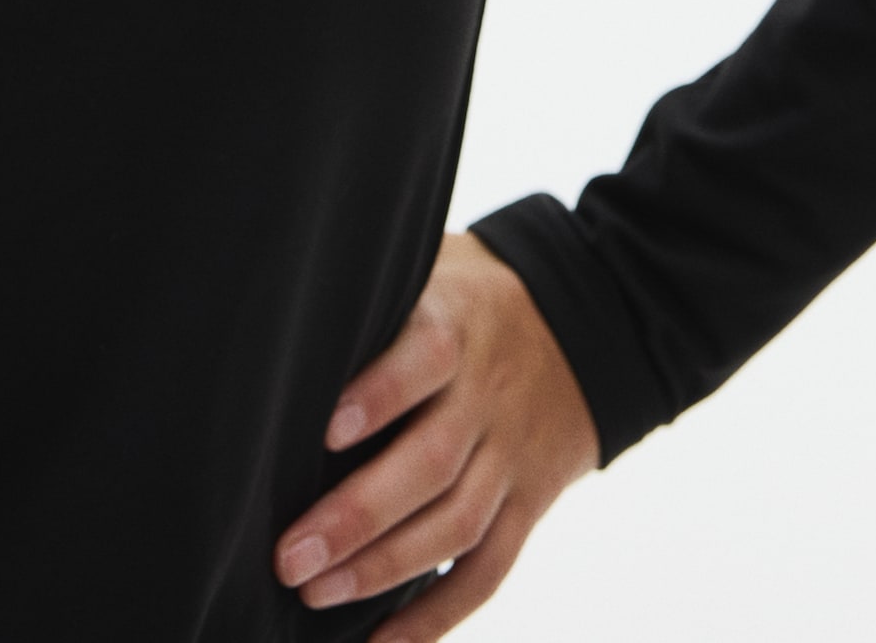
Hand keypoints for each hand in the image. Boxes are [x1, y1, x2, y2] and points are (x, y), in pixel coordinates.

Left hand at [273, 230, 597, 637]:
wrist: (587, 320)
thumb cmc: (469, 297)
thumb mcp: (433, 269)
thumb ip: (379, 306)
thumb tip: (288, 331)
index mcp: (459, 329)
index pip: (424, 357)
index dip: (378, 393)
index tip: (323, 431)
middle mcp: (487, 398)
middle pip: (429, 463)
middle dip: (356, 517)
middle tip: (289, 556)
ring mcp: (511, 456)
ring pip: (455, 524)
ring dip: (383, 569)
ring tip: (315, 595)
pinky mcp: (529, 504)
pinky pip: (489, 570)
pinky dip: (439, 615)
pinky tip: (385, 642)